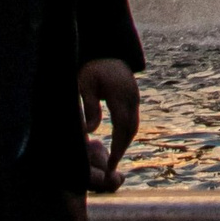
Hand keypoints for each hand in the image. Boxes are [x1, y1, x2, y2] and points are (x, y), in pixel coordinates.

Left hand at [80, 59, 138, 188]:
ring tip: (114, 159)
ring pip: (134, 125)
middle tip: (111, 168)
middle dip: (122, 148)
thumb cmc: (91, 69)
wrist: (106, 52)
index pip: (122, 125)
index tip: (111, 164)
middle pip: (131, 127)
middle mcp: (131, 95)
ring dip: (125, 143)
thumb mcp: (85, 85)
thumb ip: (89, 107)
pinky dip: (126, 134)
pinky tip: (117, 143)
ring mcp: (134, 96)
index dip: (117, 146)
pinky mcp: (133, 97)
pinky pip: (132, 119)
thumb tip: (91, 131)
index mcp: (120, 93)